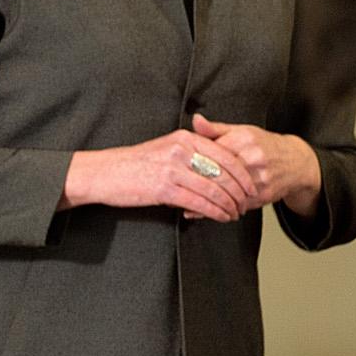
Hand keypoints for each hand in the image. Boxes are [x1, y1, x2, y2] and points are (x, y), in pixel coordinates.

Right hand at [61, 129, 254, 220]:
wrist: (105, 172)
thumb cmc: (135, 164)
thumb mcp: (165, 147)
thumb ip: (191, 151)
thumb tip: (216, 165)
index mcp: (185, 138)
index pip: (225, 154)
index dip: (242, 173)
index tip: (250, 186)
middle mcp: (181, 150)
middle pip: (224, 172)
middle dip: (240, 191)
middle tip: (247, 203)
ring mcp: (173, 169)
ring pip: (214, 189)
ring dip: (229, 204)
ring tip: (235, 213)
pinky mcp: (164, 188)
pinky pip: (199, 202)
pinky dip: (214, 212)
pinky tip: (221, 217)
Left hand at [191, 114, 321, 213]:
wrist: (296, 162)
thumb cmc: (264, 145)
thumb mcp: (242, 131)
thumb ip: (215, 129)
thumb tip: (195, 120)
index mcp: (244, 139)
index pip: (213, 152)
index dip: (195, 162)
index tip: (180, 169)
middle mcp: (253, 157)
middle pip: (219, 173)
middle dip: (198, 182)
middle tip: (180, 188)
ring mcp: (260, 177)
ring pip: (228, 192)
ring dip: (209, 200)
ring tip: (190, 202)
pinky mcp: (265, 194)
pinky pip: (239, 205)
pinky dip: (223, 210)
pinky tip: (210, 211)